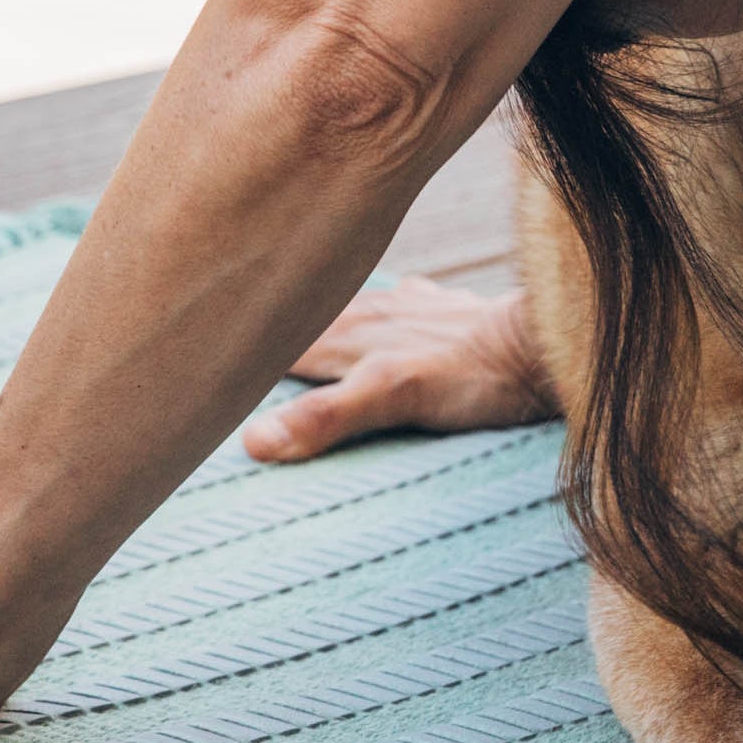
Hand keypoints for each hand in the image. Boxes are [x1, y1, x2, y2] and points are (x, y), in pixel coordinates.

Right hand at [242, 277, 554, 461]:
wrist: (550, 344)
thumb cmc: (477, 374)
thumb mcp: (394, 398)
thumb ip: (325, 417)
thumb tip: (252, 441)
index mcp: (348, 334)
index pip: (273, 340)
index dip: (234, 348)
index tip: (191, 346)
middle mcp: (371, 314)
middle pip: (303, 321)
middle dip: (268, 324)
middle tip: (222, 324)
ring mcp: (410, 309)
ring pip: (344, 309)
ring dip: (313, 313)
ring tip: (284, 311)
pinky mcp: (447, 312)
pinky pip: (399, 303)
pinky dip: (379, 308)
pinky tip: (385, 301)